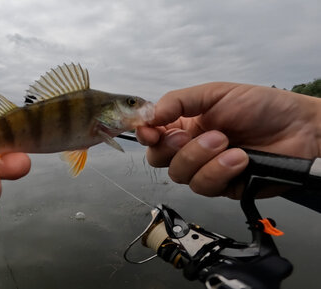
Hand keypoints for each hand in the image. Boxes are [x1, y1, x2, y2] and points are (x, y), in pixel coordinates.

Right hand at [136, 82, 320, 197]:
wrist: (300, 129)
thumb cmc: (262, 106)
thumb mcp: (215, 93)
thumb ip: (179, 101)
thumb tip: (149, 115)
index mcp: (186, 124)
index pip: (153, 135)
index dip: (146, 135)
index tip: (149, 131)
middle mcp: (192, 148)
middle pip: (159, 160)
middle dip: (171, 148)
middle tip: (188, 135)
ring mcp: (206, 168)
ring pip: (180, 175)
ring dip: (200, 157)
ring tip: (226, 142)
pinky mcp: (223, 186)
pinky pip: (205, 186)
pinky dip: (219, 171)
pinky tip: (238, 158)